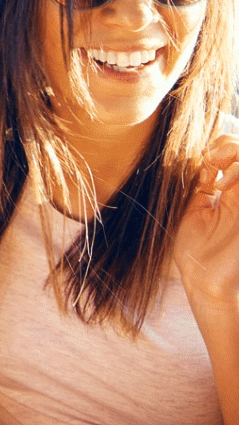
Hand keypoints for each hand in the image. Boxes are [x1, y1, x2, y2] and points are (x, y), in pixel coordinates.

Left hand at [174, 132, 238, 312]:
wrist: (203, 280)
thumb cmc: (194, 248)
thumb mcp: (191, 207)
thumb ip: (199, 182)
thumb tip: (201, 155)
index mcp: (231, 190)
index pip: (235, 149)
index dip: (221, 143)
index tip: (202, 156)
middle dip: (228, 144)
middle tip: (209, 159)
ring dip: (235, 155)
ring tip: (216, 170)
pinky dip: (238, 171)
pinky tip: (220, 186)